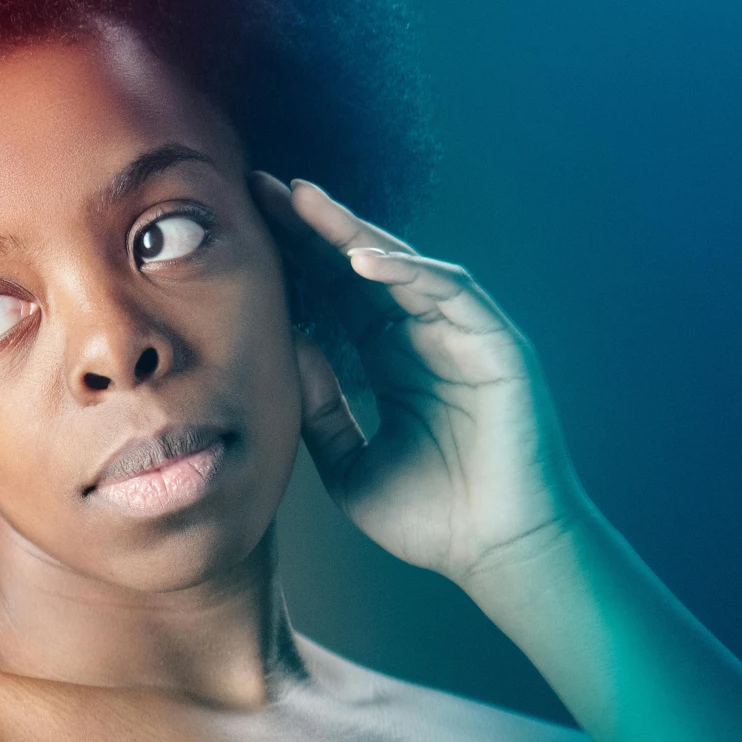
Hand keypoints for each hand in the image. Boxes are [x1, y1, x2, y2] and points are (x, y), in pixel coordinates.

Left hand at [253, 174, 588, 586]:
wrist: (495, 557)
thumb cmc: (431, 519)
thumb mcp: (347, 462)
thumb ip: (317, 408)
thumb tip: (282, 346)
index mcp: (390, 359)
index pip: (336, 292)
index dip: (293, 257)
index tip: (244, 224)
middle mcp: (425, 336)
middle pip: (363, 265)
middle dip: (314, 224)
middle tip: (263, 185)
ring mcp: (463, 336)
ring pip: (404, 266)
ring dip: (355, 232)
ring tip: (305, 203)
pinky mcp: (497, 345)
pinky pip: (451, 293)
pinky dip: (409, 273)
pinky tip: (362, 260)